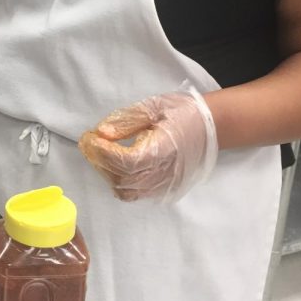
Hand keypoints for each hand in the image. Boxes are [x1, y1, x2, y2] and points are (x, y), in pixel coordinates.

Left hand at [78, 88, 217, 201]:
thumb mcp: (152, 107)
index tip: (89, 138)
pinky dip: (120, 181)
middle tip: (90, 142)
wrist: (211, 126)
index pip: (126, 161)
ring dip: (107, 173)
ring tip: (102, 153)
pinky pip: (135, 193)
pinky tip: (116, 165)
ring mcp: (165, 185)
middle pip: (122, 179)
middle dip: (100, 161)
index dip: (103, 152)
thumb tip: (101, 133)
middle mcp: (164, 173)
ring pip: (126, 191)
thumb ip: (126, 121)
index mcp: (163, 150)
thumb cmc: (182, 112)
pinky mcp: (164, 189)